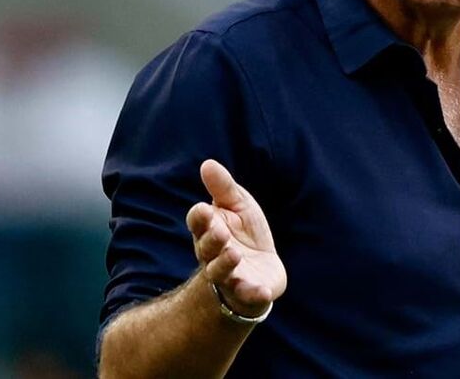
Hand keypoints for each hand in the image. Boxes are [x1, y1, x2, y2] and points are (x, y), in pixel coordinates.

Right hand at [186, 160, 286, 316]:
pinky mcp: (247, 292)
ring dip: (225, 264)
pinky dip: (253, 294)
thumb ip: (223, 188)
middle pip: (207, 248)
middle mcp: (213, 255)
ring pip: (220, 272)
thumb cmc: (243, 234)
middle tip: (220, 232)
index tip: (204, 210)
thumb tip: (207, 163)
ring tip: (234, 254)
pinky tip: (260, 291)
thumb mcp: (238, 206)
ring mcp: (229, 276)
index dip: (200, 218)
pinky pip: (247, 295)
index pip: (198, 223)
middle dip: (212, 240)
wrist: (260, 270)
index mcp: (209, 231)